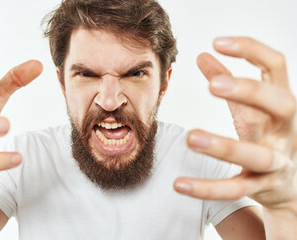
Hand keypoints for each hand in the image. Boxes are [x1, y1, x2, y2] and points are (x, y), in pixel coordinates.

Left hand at [174, 37, 296, 210]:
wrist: (293, 186)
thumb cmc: (269, 138)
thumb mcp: (251, 109)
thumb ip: (228, 83)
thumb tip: (203, 55)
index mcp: (282, 105)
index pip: (276, 66)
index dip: (251, 50)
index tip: (218, 42)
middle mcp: (286, 131)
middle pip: (280, 104)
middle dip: (249, 92)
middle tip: (214, 85)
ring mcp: (277, 161)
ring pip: (257, 155)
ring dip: (223, 146)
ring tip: (190, 137)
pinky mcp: (261, 187)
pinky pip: (235, 189)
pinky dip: (206, 188)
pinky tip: (178, 184)